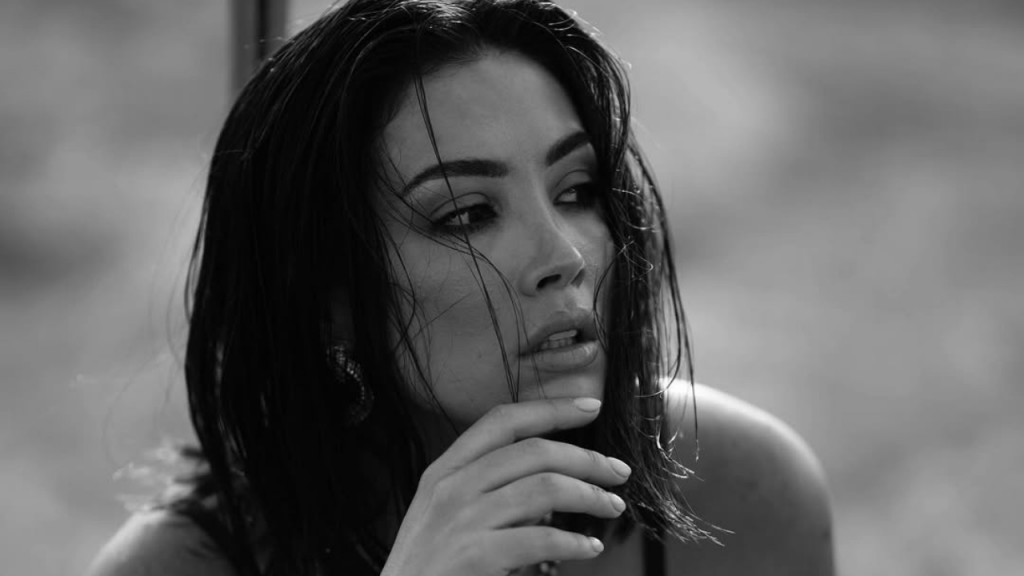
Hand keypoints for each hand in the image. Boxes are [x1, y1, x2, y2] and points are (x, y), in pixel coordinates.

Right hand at [380, 397, 631, 575]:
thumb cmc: (429, 569)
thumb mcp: (447, 516)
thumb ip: (488, 490)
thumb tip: (551, 479)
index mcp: (444, 470)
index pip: (502, 420)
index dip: (550, 408)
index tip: (590, 406)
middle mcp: (450, 487)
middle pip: (533, 450)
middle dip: (586, 457)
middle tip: (618, 471)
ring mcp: (460, 521)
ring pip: (544, 488)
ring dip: (589, 496)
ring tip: (612, 507)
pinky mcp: (472, 557)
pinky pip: (540, 539)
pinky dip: (574, 543)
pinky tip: (588, 549)